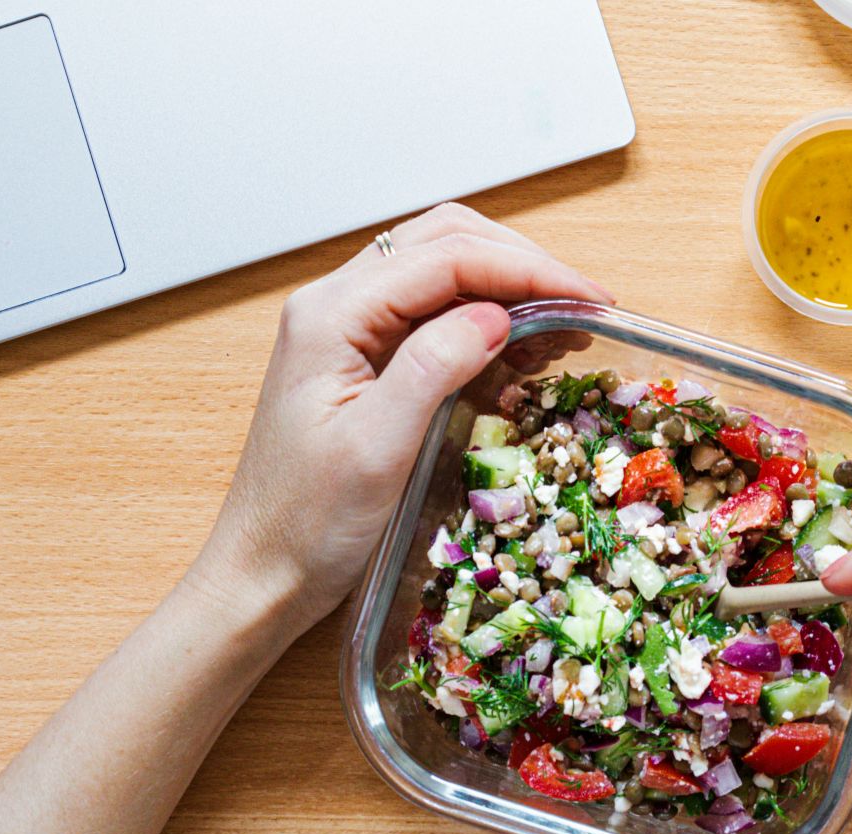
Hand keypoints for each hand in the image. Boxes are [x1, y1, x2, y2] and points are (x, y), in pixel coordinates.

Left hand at [185, 204, 612, 638]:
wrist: (262, 572)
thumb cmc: (307, 522)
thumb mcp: (377, 447)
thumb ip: (433, 367)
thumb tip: (496, 315)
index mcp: (331, 315)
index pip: (445, 257)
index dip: (527, 269)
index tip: (589, 299)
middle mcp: (336, 307)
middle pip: (444, 243)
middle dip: (522, 265)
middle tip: (585, 305)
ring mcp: (348, 331)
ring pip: (441, 271)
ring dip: (508, 287)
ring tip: (564, 326)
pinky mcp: (363, 361)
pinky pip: (433, 314)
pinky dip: (487, 320)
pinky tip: (522, 352)